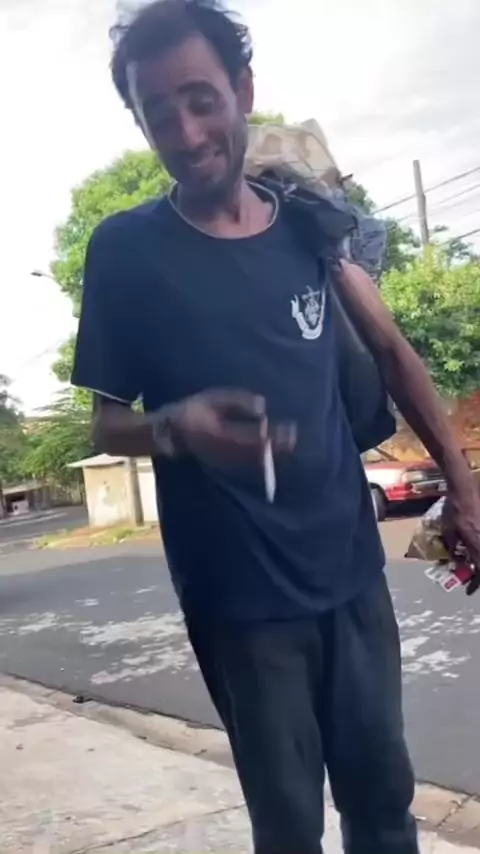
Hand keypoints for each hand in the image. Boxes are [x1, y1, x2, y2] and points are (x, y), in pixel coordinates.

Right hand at [171, 389, 295, 462]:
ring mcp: (225, 460)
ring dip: (272, 453)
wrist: (172, 433)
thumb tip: (263, 407)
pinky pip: (247, 462)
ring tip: (289, 444)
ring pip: (254, 460)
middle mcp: (224, 451)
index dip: (273, 436)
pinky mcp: (225, 463)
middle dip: (277, 447)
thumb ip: (238, 402)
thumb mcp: (213, 399)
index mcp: (221, 434)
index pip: (253, 438)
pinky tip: (273, 451)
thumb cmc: (192, 410)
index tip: (289, 430)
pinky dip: (262, 457)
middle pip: (257, 452)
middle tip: (294, 438)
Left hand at [442, 484, 479, 595]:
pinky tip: (473, 552)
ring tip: (473, 567)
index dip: (475, 584)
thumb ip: (453, 548)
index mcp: (477, 546)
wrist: (465, 492)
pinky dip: (479, 552)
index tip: (469, 591)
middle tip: (473, 582)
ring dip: (479, 564)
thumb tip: (457, 561)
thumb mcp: (449, 532)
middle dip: (479, 576)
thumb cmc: (454, 511)